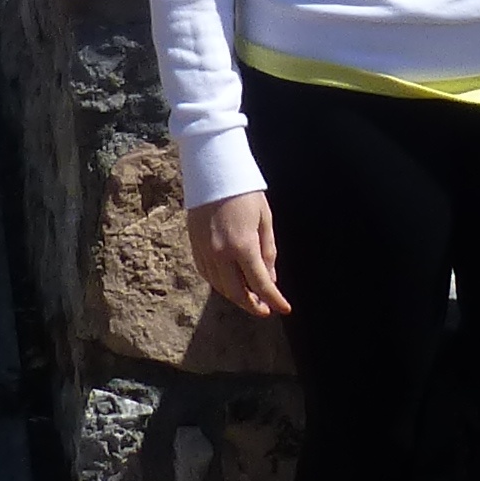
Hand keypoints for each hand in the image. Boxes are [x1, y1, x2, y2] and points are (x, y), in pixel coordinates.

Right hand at [189, 192, 287, 317]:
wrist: (213, 172)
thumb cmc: (244, 192)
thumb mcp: (265, 220)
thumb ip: (268, 252)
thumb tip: (270, 279)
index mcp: (243, 246)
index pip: (261, 284)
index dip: (274, 300)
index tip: (284, 308)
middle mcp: (221, 254)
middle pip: (237, 293)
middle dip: (253, 305)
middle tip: (265, 308)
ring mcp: (205, 251)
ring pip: (220, 287)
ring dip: (236, 296)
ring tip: (251, 296)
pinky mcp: (195, 247)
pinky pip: (207, 274)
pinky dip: (220, 284)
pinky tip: (230, 282)